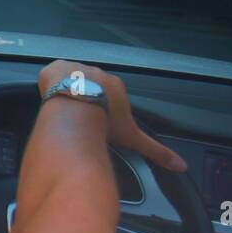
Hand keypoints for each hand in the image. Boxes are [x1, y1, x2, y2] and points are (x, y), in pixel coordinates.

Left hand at [38, 60, 187, 172]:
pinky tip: (49, 96)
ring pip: (70, 78)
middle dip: (84, 99)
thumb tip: (182, 166)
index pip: (108, 95)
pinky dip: (49, 84)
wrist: (76, 108)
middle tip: (77, 116)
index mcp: (115, 85)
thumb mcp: (132, 137)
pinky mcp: (54, 67)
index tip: (95, 118)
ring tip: (63, 108)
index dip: (101, 107)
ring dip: (67, 91)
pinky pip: (51, 73)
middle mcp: (96, 71)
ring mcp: (74, 66)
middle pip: (89, 85)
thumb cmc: (105, 122)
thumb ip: (157, 151)